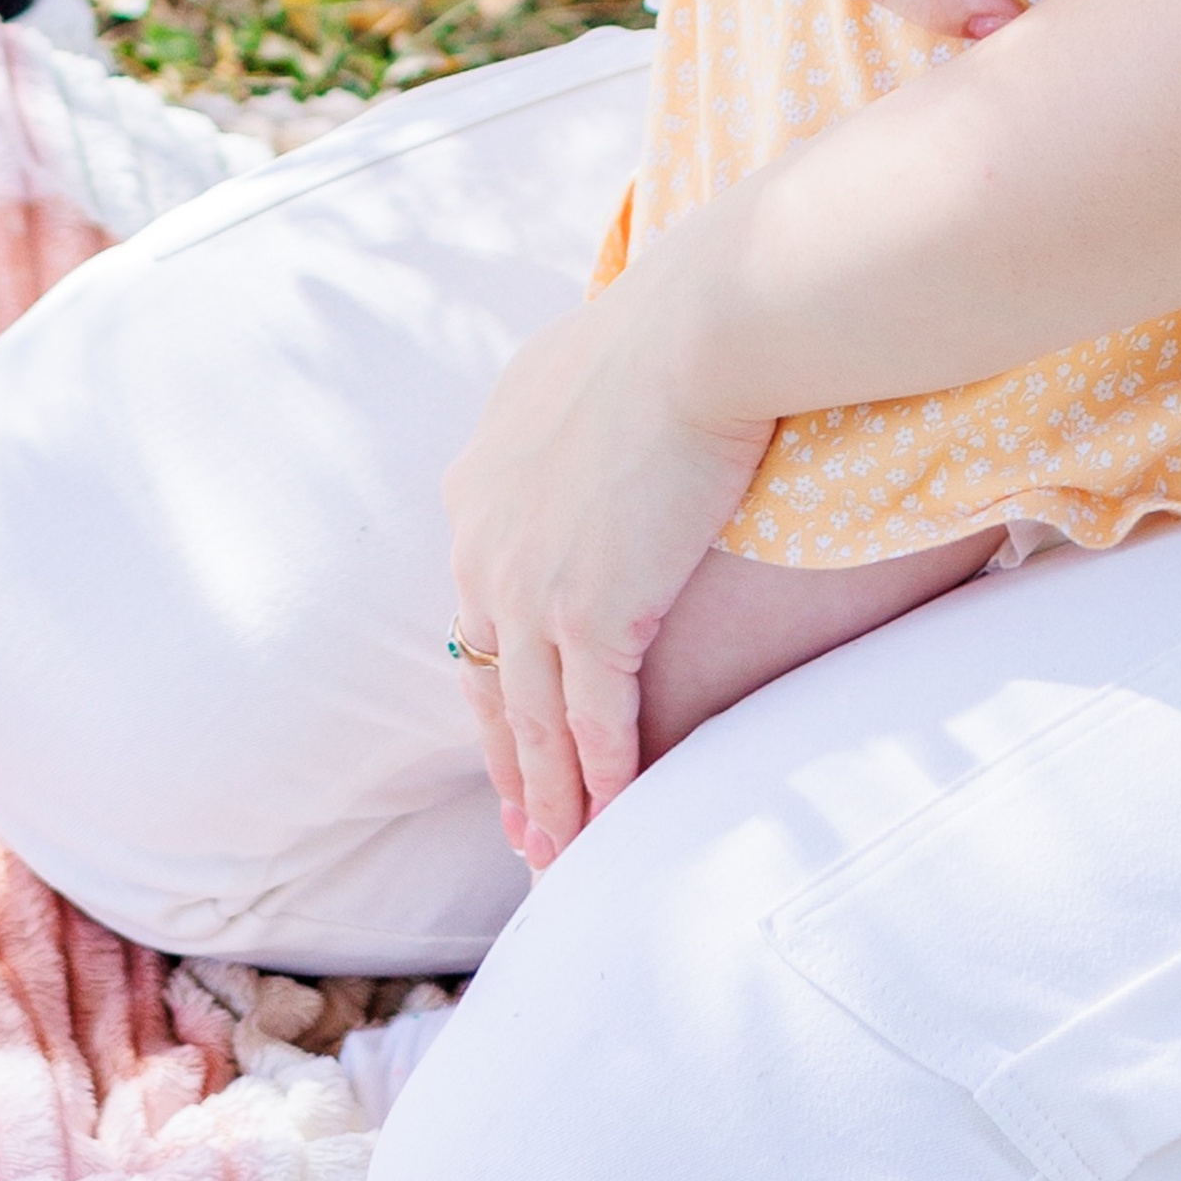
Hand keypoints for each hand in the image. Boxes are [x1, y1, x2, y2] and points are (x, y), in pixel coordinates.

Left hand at [443, 239, 768, 867]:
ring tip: (562, 856)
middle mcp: (485, 544)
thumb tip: (580, 416)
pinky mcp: (594, 615)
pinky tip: (618, 821)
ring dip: (551, 796)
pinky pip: (596, 724)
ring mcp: (532, 587)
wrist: (704, 327)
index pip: (475, 607)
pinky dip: (606, 780)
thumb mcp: (578, 365)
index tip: (509, 724)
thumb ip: (562, 416)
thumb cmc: (670, 324)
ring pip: (533, 720)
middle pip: (487, 679)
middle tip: (522, 826)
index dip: (494, 674)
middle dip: (507, 760)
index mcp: (478, 484)